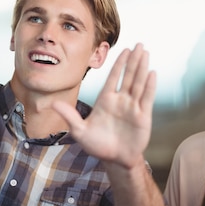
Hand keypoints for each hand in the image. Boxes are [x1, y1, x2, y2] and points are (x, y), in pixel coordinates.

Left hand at [53, 43, 156, 168]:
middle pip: (128, 76)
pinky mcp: (143, 116)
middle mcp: (120, 100)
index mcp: (106, 100)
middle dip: (133, 60)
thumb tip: (53, 103)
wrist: (115, 160)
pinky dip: (149, 86)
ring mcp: (132, 107)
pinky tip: (151, 73)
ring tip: (145, 53)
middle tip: (139, 44)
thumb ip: (69, 116)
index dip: (119, 63)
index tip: (124, 49)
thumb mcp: (80, 131)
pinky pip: (146, 98)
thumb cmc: (98, 145)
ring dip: (142, 67)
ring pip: (138, 83)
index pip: (113, 77)